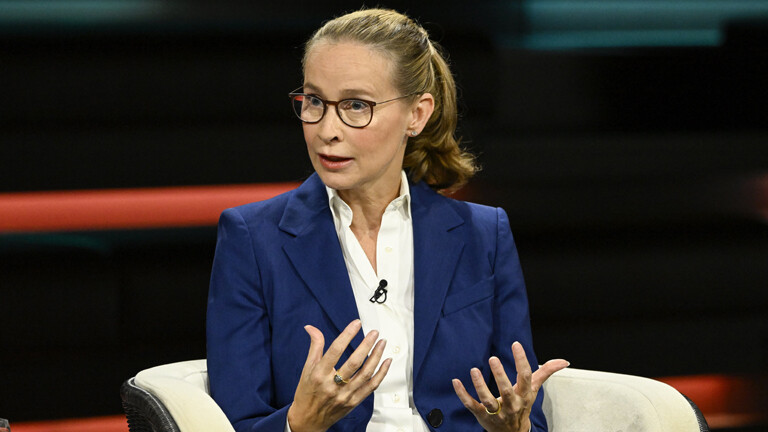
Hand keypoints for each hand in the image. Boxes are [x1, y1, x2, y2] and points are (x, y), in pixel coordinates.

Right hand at [287, 320, 391, 431]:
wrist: (308, 420)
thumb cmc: (307, 393)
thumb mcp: (306, 369)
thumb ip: (314, 347)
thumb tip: (311, 327)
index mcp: (319, 374)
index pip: (335, 350)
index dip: (347, 335)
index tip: (356, 324)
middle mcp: (332, 385)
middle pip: (354, 362)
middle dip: (366, 345)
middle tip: (374, 333)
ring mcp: (345, 395)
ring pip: (365, 373)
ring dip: (376, 356)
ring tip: (382, 343)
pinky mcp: (353, 402)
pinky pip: (371, 386)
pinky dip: (381, 373)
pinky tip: (386, 361)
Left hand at [452, 342, 568, 431]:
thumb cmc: (521, 406)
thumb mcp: (533, 390)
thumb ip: (546, 372)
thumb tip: (564, 361)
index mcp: (524, 395)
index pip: (525, 377)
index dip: (521, 361)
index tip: (516, 344)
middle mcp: (511, 405)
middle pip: (506, 391)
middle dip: (500, 376)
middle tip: (493, 358)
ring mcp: (496, 412)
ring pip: (487, 400)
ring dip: (479, 385)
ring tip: (474, 370)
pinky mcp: (481, 416)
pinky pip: (471, 405)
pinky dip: (462, 394)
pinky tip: (456, 381)